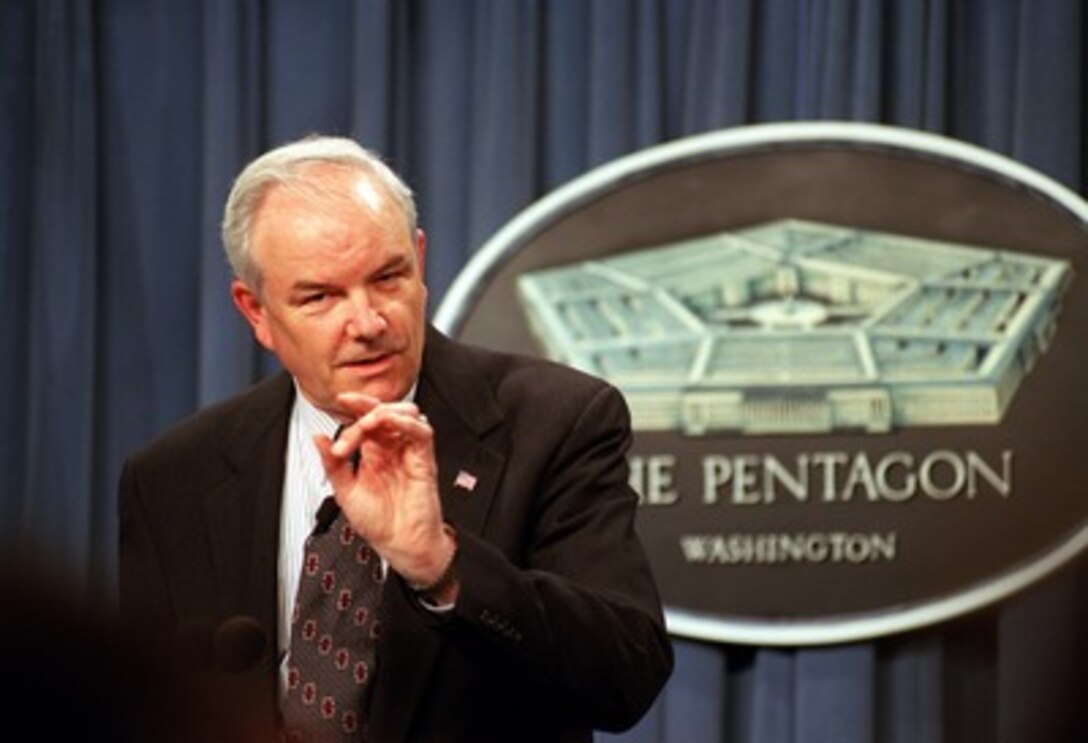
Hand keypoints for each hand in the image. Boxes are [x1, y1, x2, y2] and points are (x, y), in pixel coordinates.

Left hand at [314, 392, 455, 588]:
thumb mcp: (345, 492)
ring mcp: (408, 453)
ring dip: (386, 412)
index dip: (355, 405)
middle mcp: (391, 449)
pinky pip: (422, 432)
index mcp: (373, 454)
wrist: (400, 544)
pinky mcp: (424, 460)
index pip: (365, 419)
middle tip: (355, 420)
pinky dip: (408, 422)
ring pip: (406, 415)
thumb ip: (332, 464)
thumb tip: (319, 438)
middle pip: (385, 411)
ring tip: (369, 424)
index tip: (339, 401)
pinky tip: (392, 424)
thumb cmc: (378, 523)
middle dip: (368, 407)